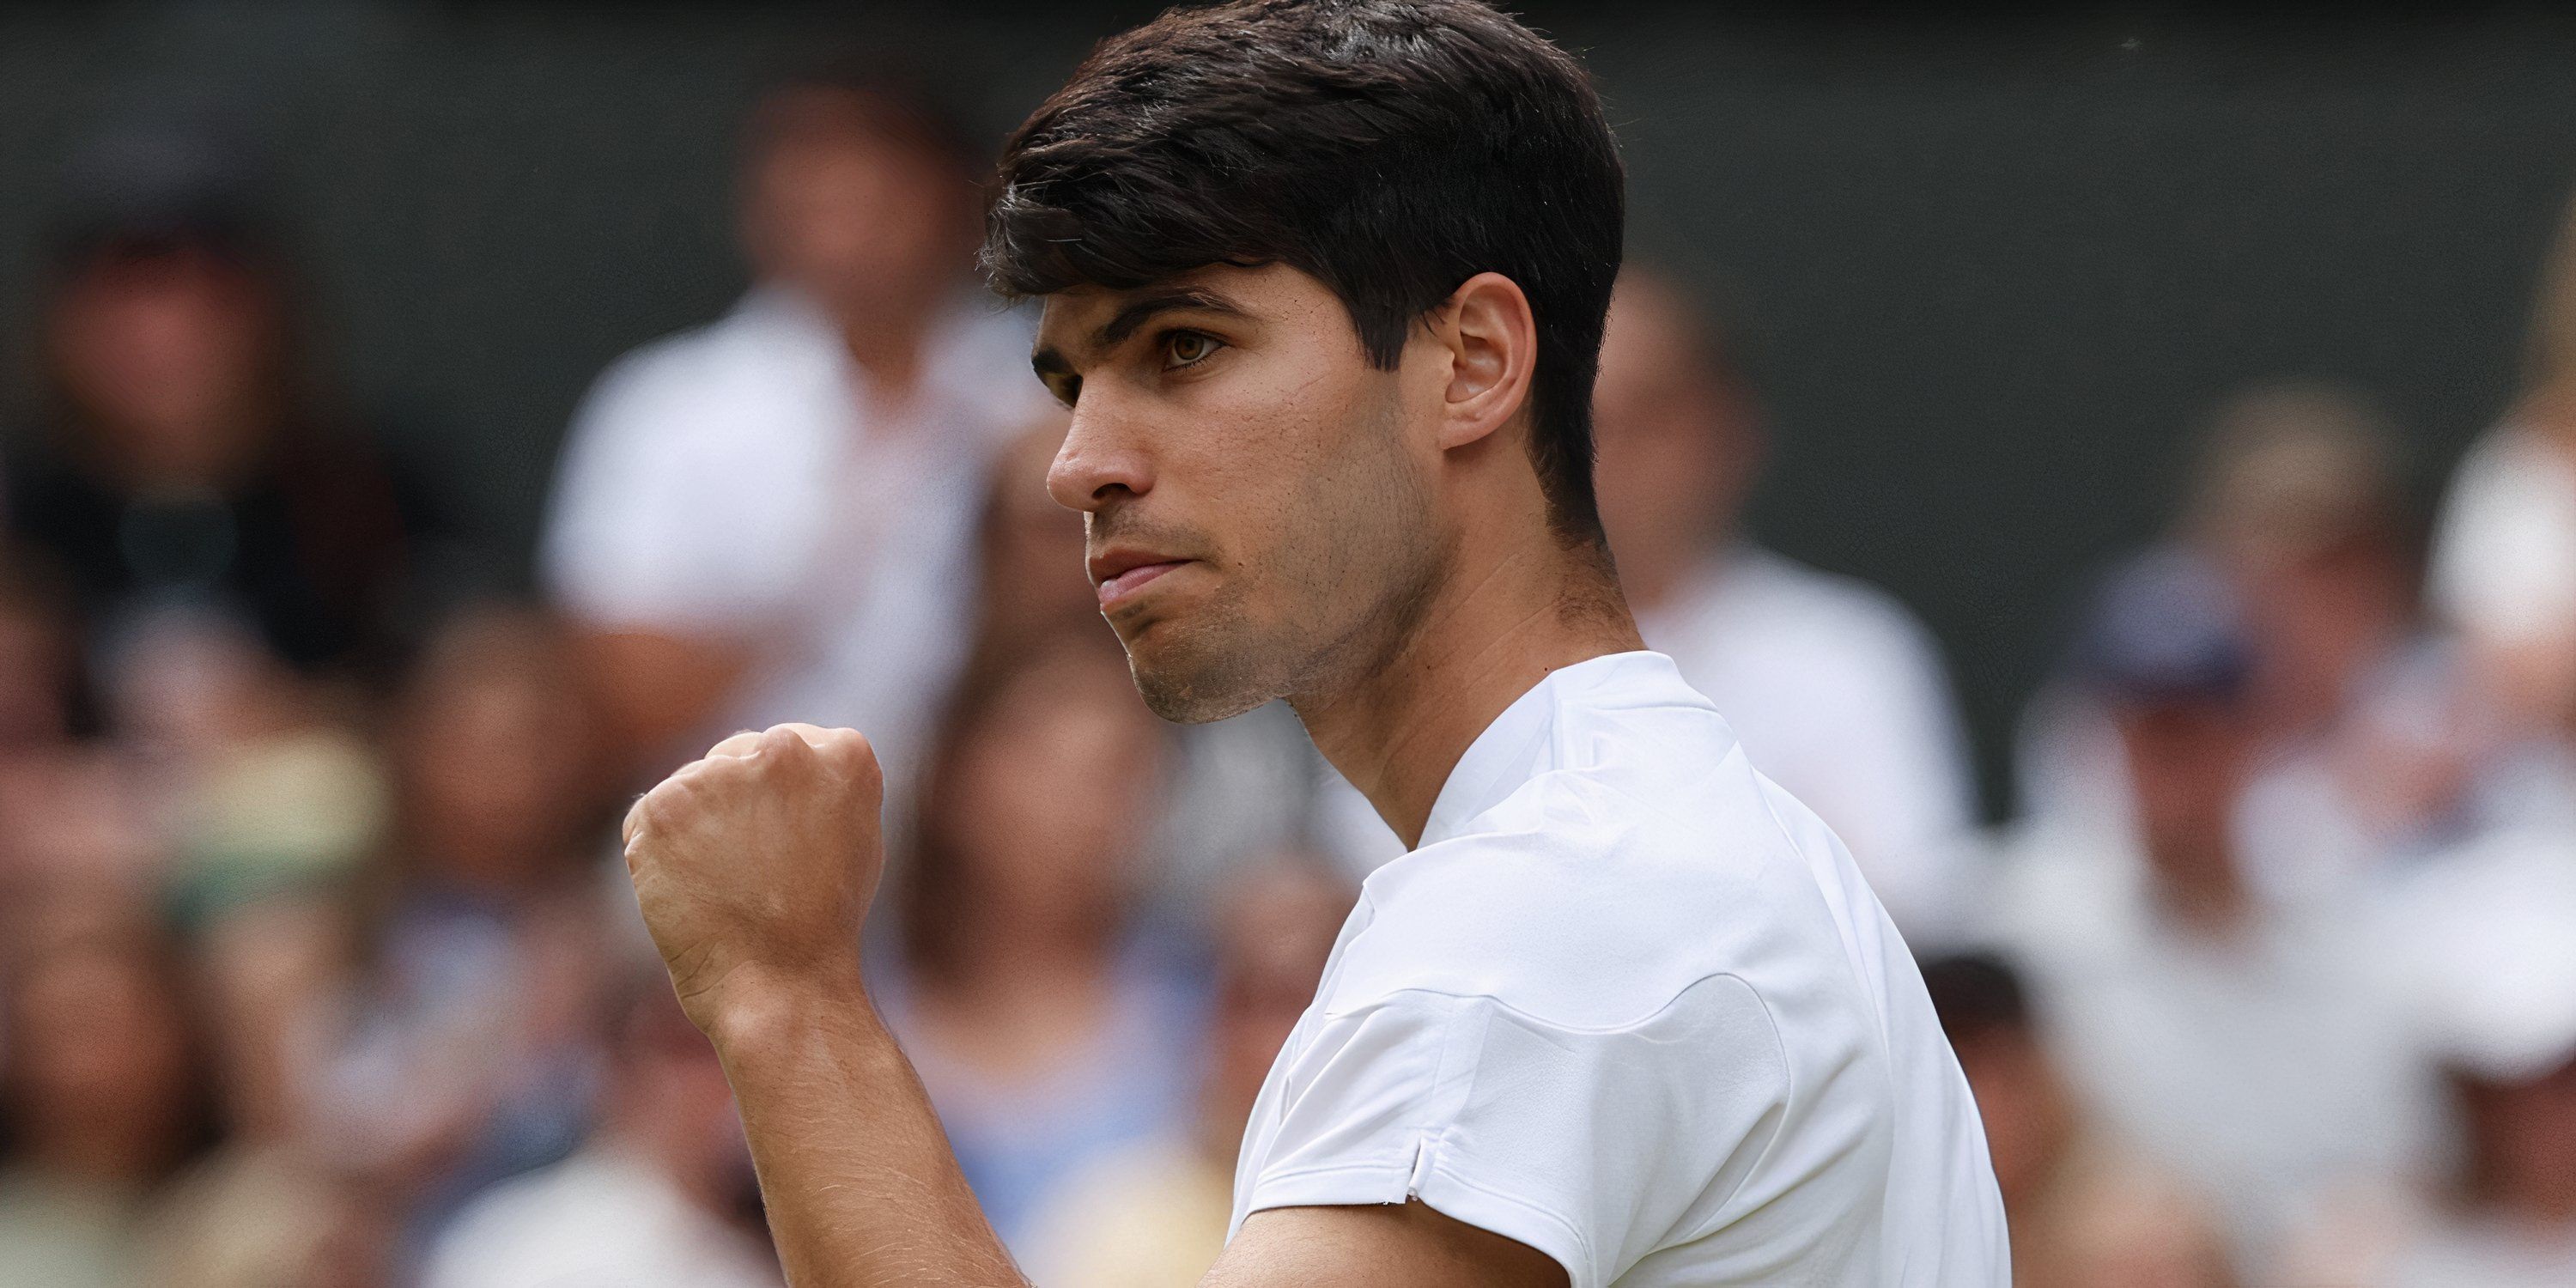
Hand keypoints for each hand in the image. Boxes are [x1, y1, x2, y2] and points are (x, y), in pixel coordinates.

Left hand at [622, 723, 883, 1031]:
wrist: (784, 988)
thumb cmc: (824, 927)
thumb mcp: (855, 837)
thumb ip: (822, 787)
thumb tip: (773, 760)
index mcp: (846, 753)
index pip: (786, 749)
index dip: (775, 803)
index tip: (782, 847)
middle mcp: (785, 750)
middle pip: (734, 759)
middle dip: (732, 809)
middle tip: (751, 876)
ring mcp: (722, 774)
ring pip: (690, 789)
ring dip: (694, 832)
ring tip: (723, 889)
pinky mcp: (666, 806)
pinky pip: (645, 822)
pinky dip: (655, 857)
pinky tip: (688, 893)